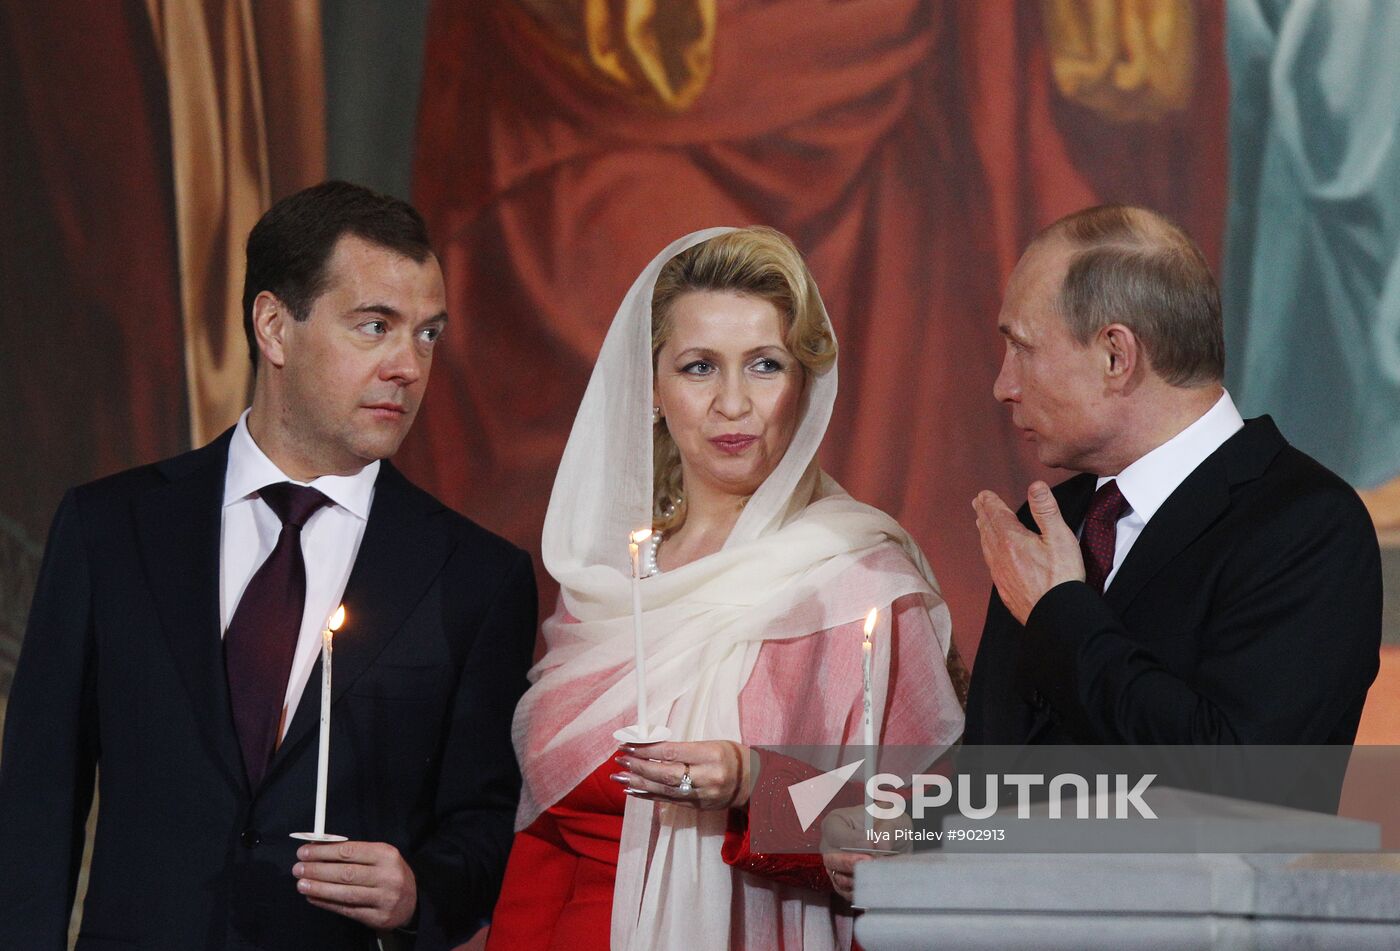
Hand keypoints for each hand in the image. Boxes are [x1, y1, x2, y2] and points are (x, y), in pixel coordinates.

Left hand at [293, 841, 416, 930]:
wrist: (413, 901)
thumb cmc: (389, 873)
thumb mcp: (379, 856)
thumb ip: (353, 853)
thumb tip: (319, 849)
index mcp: (387, 855)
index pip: (350, 851)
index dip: (324, 852)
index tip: (305, 852)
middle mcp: (387, 876)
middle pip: (346, 872)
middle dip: (318, 870)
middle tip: (298, 869)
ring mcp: (384, 898)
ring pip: (345, 893)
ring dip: (319, 888)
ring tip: (301, 884)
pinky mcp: (378, 917)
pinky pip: (348, 910)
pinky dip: (327, 904)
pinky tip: (314, 898)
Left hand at [611, 739, 750, 809]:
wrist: (754, 782)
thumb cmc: (732, 756)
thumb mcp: (712, 743)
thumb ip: (682, 748)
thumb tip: (648, 746)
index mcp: (712, 755)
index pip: (672, 752)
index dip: (647, 749)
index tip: (629, 743)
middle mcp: (707, 777)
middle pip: (666, 773)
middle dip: (639, 766)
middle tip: (620, 759)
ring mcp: (702, 795)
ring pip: (664, 790)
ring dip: (638, 782)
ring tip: (618, 776)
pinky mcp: (698, 806)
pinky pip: (668, 801)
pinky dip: (648, 795)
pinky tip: (632, 790)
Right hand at [819, 806, 910, 902]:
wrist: (896, 839)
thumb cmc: (888, 822)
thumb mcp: (891, 819)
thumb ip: (886, 831)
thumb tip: (880, 847)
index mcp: (836, 823)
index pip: (835, 834)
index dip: (852, 841)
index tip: (871, 846)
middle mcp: (830, 846)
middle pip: (831, 860)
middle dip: (851, 864)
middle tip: (872, 863)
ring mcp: (836, 867)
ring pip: (838, 878)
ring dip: (858, 879)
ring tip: (878, 875)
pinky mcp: (844, 882)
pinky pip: (847, 892)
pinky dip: (861, 891)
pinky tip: (876, 885)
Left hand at [974, 482, 1083, 623]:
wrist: (1055, 616)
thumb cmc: (1061, 577)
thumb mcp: (1059, 538)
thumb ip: (1046, 510)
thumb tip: (1035, 486)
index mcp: (1012, 540)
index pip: (996, 515)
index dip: (990, 502)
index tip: (983, 494)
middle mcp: (1000, 556)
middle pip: (988, 529)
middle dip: (984, 513)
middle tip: (978, 503)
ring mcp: (1000, 574)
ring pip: (987, 547)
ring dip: (984, 531)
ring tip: (982, 523)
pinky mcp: (1005, 589)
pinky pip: (991, 564)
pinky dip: (988, 551)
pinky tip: (992, 555)